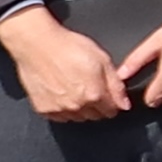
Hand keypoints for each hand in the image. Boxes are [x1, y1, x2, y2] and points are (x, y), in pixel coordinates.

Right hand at [0, 3, 128, 123]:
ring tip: (74, 87)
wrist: (37, 43)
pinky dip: (62, 108)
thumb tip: (124, 104)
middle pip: (95, 116)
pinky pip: (59, 116)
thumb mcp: (102, 59)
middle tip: (89, 87)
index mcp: (95, 94)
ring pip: (77, 118)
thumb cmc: (68, 46)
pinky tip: (61, 92)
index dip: (112, 102)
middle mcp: (77, 106)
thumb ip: (116, 85)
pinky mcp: (43, 109)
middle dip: (97, 105)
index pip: (112, 110)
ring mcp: (59, 109)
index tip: (107, 94)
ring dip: (80, 108)